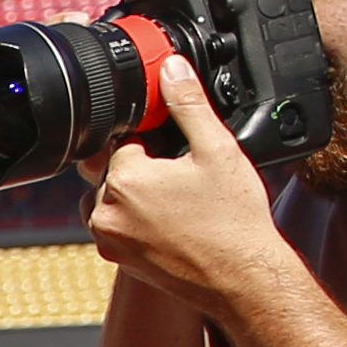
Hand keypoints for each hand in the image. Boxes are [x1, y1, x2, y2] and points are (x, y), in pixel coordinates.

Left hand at [79, 73, 294, 320]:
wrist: (241, 277)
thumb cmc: (233, 220)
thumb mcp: (217, 149)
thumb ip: (189, 104)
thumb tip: (171, 68)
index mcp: (124, 177)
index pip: (126, 139)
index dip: (155, 140)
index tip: (180, 153)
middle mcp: (105, 210)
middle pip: (117, 169)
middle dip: (145, 167)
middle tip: (186, 180)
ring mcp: (108, 238)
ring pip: (114, 197)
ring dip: (138, 194)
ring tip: (181, 202)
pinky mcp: (117, 259)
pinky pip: (118, 226)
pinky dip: (139, 220)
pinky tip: (174, 223)